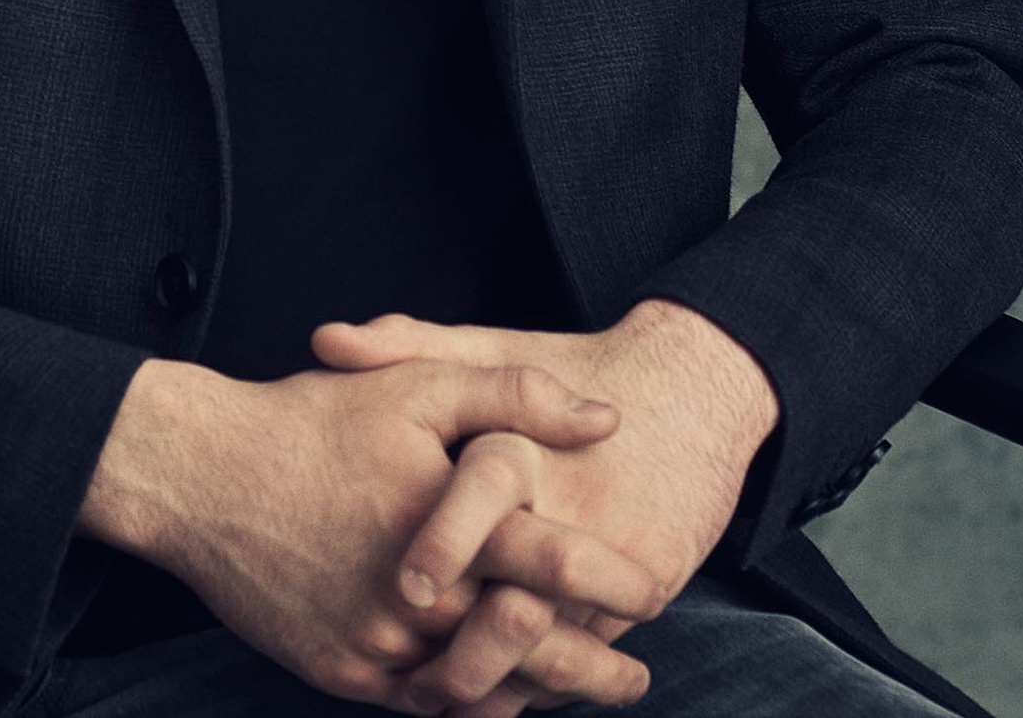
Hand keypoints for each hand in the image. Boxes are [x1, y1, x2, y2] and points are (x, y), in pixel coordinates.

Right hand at [77, 354, 669, 708]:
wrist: (200, 476)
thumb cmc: (311, 423)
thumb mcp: (418, 385)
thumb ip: (519, 395)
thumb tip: (607, 418)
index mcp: (447, 526)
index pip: (555, 567)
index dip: (615, 582)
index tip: (657, 588)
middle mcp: (416, 601)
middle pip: (528, 649)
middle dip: (591, 668)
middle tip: (637, 677)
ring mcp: (375, 645)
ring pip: (475, 687)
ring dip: (534, 694)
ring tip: (580, 694)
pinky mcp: (339, 671)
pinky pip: (420, 704)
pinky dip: (466, 706)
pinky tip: (497, 701)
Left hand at [314, 303, 779, 717]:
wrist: (697, 391)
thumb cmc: (578, 364)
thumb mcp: (497, 346)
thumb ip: (412, 345)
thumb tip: (325, 341)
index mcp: (529, 443)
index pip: (488, 488)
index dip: (447, 537)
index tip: (408, 584)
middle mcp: (577, 505)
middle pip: (527, 588)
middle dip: (472, 641)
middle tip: (420, 680)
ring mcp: (619, 552)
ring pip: (556, 637)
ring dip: (503, 672)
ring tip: (443, 694)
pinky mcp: (651, 582)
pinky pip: (590, 644)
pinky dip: (543, 674)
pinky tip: (496, 690)